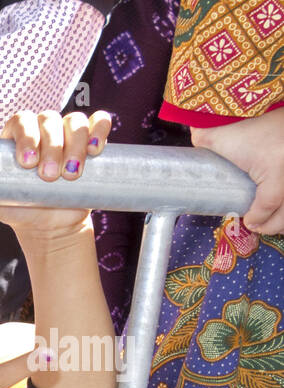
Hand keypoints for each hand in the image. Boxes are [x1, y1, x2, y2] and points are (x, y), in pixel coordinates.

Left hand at [0, 110, 112, 236]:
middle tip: (48, 176)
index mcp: (18, 136)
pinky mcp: (90, 143)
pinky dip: (99, 130)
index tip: (27, 163)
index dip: (26, 137)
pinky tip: (95, 149)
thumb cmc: (17, 206)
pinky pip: (99, 123)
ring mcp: (68, 135)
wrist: (47, 226)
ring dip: (75, 145)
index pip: (22, 121)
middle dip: (51, 147)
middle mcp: (43, 130)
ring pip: (75, 122)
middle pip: (49, 119)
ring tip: (70, 174)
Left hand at [191, 109, 283, 234]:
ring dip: (282, 218)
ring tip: (269, 221)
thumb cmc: (246, 119)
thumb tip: (178, 165)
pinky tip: (280, 211)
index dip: (257, 219)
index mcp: (275, 164)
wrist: (275, 98)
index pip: (268, 204)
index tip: (248, 223)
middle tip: (256, 226)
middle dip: (271, 224)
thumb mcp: (221, 136)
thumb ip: (202, 145)